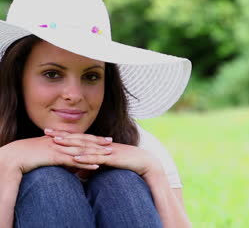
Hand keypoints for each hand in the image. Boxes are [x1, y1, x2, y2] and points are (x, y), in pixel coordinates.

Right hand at [0, 131, 112, 174]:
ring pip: (82, 151)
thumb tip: (70, 164)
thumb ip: (60, 156)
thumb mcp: (47, 153)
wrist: (16, 156)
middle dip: (99, 142)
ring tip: (109, 154)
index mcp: (61, 139)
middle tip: (112, 143)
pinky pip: (74, 161)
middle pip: (84, 142)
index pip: (81, 138)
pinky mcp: (57, 158)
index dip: (94, 138)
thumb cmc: (30, 155)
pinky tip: (96, 166)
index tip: (105, 138)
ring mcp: (60, 149)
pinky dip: (86, 163)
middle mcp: (63, 142)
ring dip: (97, 152)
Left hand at [47, 129, 164, 176]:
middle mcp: (101, 145)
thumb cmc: (127, 163)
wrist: (145, 162)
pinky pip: (97, 158)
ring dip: (71, 144)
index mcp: (99, 144)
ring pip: (85, 147)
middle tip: (47, 132)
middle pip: (79, 139)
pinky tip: (75, 158)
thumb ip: (92, 165)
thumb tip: (78, 171)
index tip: (50, 132)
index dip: (65, 134)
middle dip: (63, 135)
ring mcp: (106, 151)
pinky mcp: (112, 158)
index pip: (79, 137)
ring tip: (56, 142)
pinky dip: (86, 158)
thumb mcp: (106, 164)